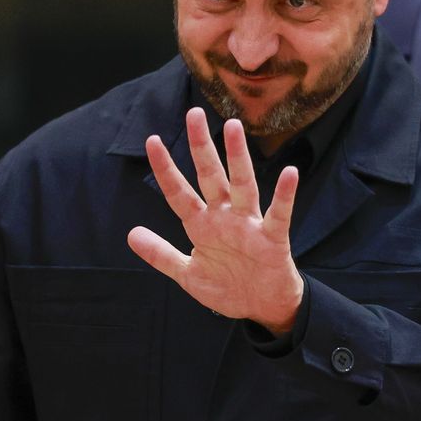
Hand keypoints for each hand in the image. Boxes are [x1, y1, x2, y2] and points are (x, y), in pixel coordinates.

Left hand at [127, 108, 302, 334]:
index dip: (165, 169)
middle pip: (210, 176)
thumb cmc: (228, 286)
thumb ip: (161, 254)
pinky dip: (285, 195)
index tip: (151, 140)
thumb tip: (131, 234)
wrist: (263, 307)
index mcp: (202, 225)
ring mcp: (249, 225)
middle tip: (194, 113)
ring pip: (242, 185)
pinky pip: (279, 213)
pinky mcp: (272, 238)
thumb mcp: (187, 274)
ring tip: (233, 130)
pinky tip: (289, 173)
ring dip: (237, 158)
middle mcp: (225, 217)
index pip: (178, 193)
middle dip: (201, 147)